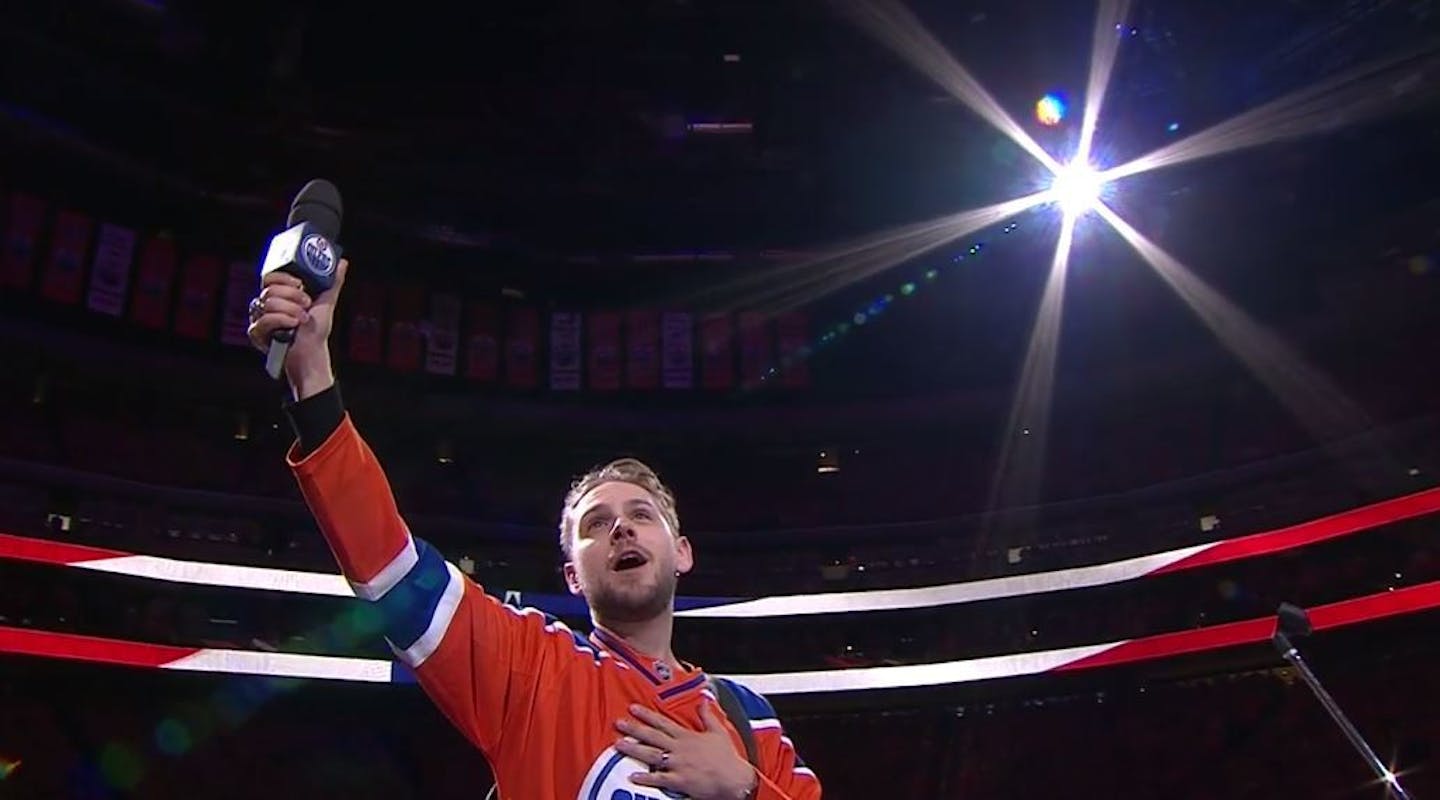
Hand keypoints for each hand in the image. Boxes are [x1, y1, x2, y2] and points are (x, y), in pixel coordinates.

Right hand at [246, 259, 347, 398]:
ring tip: (302, 320)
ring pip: (267, 304)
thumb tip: (342, 262)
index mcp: (280, 295)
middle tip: (306, 305)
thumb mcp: (326, 303)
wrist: (313, 354)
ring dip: (290, 311)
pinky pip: (262, 321)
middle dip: (292, 297)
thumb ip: (332, 282)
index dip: (283, 278)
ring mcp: (260, 318)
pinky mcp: (257, 333)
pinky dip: (280, 321)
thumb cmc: (316, 332)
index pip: (270, 278)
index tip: (300, 284)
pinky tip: (292, 326)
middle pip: (269, 290)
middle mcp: (267, 305)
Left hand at [614, 702, 756, 799]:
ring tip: (618, 745)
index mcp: (687, 736)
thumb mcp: (718, 732)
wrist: (734, 779)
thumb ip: (707, 715)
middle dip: (634, 729)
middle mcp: (680, 748)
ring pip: (651, 755)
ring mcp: (678, 765)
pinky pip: (659, 779)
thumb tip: (703, 700)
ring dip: (634, 749)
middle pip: (653, 736)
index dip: (647, 715)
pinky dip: (646, 777)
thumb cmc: (727, 757)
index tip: (632, 708)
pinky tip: (632, 775)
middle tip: (618, 723)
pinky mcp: (680, 781)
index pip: (663, 723)